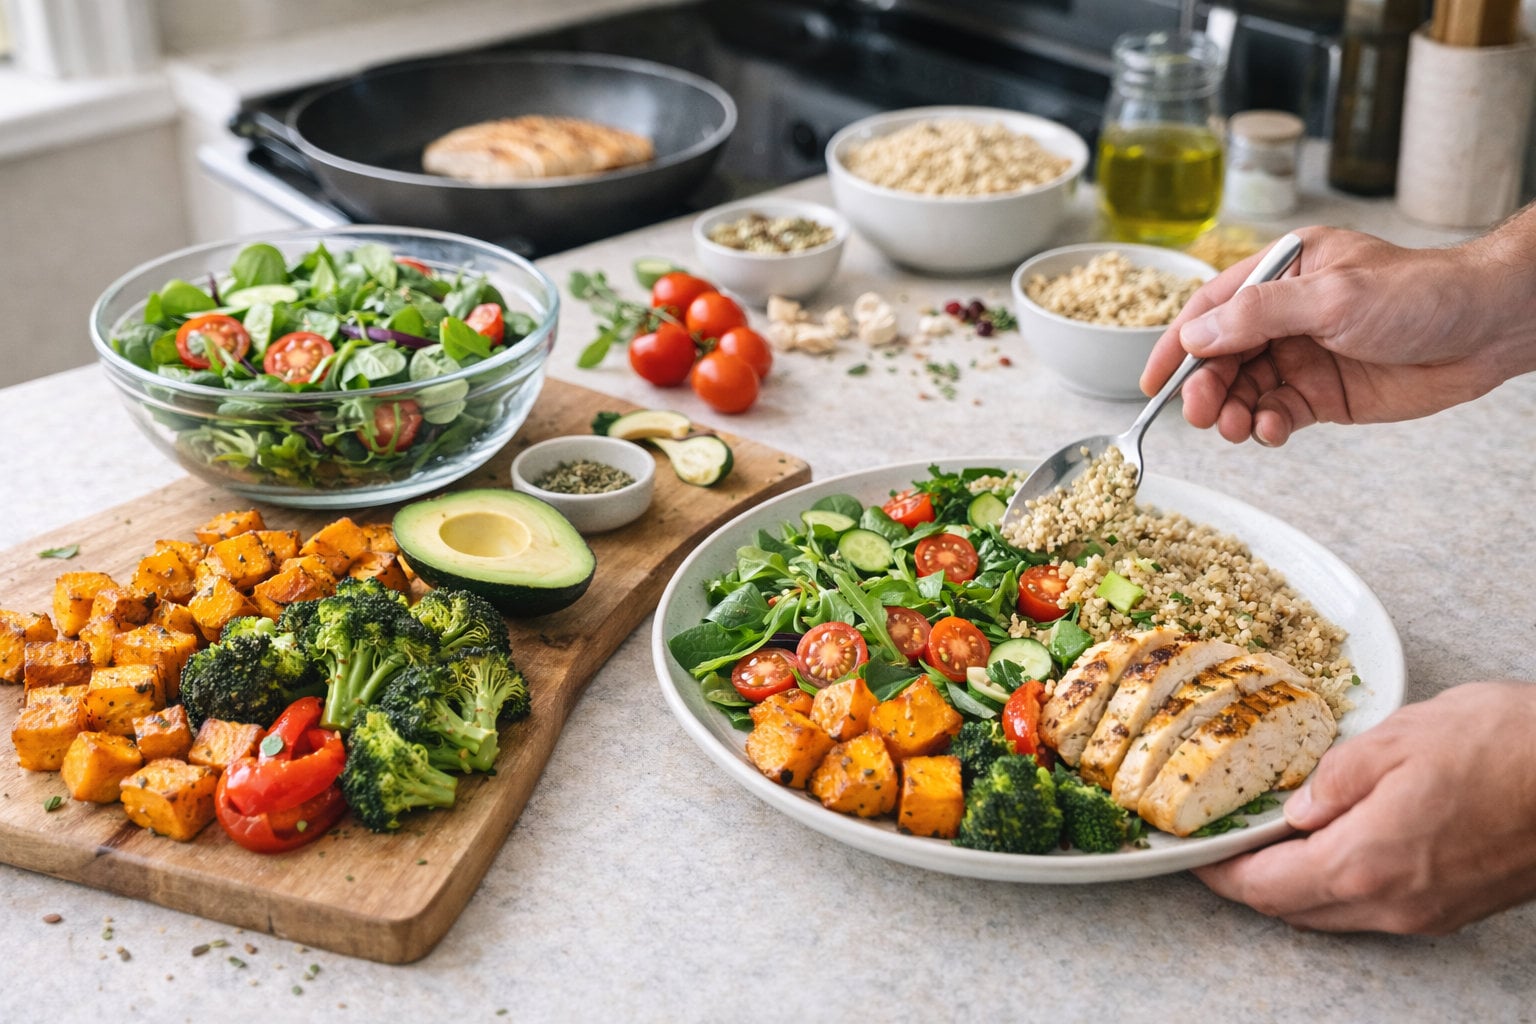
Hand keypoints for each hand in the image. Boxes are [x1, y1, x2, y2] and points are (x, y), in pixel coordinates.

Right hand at [1140, 221, 1535, 444]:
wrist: (1486, 330)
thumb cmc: (1420, 294)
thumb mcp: (1333, 296)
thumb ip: (1259, 315)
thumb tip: (1196, 336)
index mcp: (1281, 274)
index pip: (1211, 310)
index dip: (1177, 346)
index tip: (1153, 383)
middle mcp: (1285, 315)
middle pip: (1222, 356)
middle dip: (1207, 388)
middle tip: (1203, 414)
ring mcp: (1302, 355)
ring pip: (1244, 390)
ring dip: (1234, 412)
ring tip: (1239, 428)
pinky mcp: (1322, 393)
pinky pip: (1276, 413)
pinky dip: (1266, 426)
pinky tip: (1272, 430)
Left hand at [1192, 682, 1535, 933]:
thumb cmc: (1506, 747)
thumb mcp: (1398, 738)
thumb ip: (1332, 779)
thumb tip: (1294, 810)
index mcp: (1367, 861)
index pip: (1266, 888)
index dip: (1220, 874)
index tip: (1195, 853)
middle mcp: (1393, 903)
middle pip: (1294, 910)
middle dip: (1251, 882)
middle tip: (1226, 844)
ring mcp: (1428, 914)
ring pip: (1334, 915)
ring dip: (1296, 886)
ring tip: (1274, 840)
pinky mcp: (1454, 910)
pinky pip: (1375, 910)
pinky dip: (1340, 884)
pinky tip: (1336, 844)